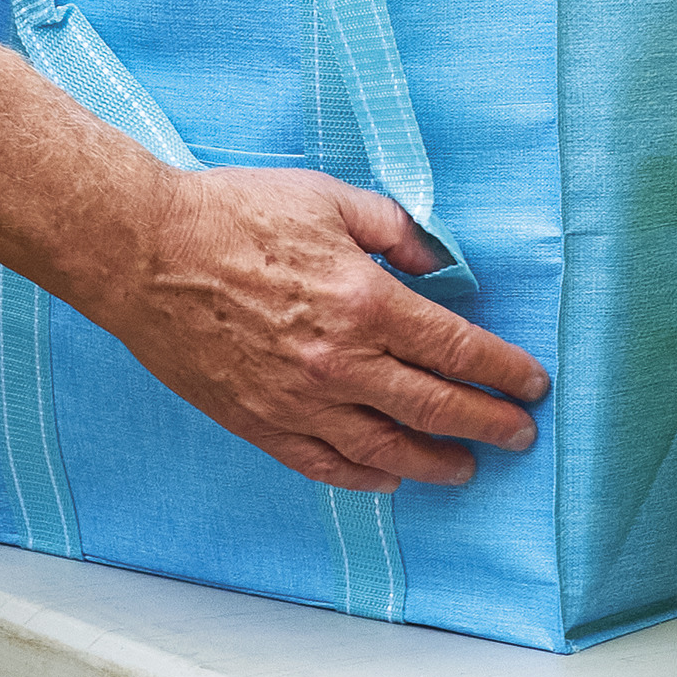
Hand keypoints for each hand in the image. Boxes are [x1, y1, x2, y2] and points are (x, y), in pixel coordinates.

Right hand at [95, 167, 547, 492]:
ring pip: (384, 448)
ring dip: (435, 462)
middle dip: (487, 424)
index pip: (456, 348)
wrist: (146, 251)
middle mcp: (339, 361)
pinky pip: (322, 463)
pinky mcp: (258, 420)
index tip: (530, 384)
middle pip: (434, 407)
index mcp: (365, 301)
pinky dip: (363, 477)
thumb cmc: (233, 215)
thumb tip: (434, 260)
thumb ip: (393, 229)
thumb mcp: (329, 198)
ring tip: (465, 468)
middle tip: (519, 435)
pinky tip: (388, 477)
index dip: (502, 371)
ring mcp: (297, 399)